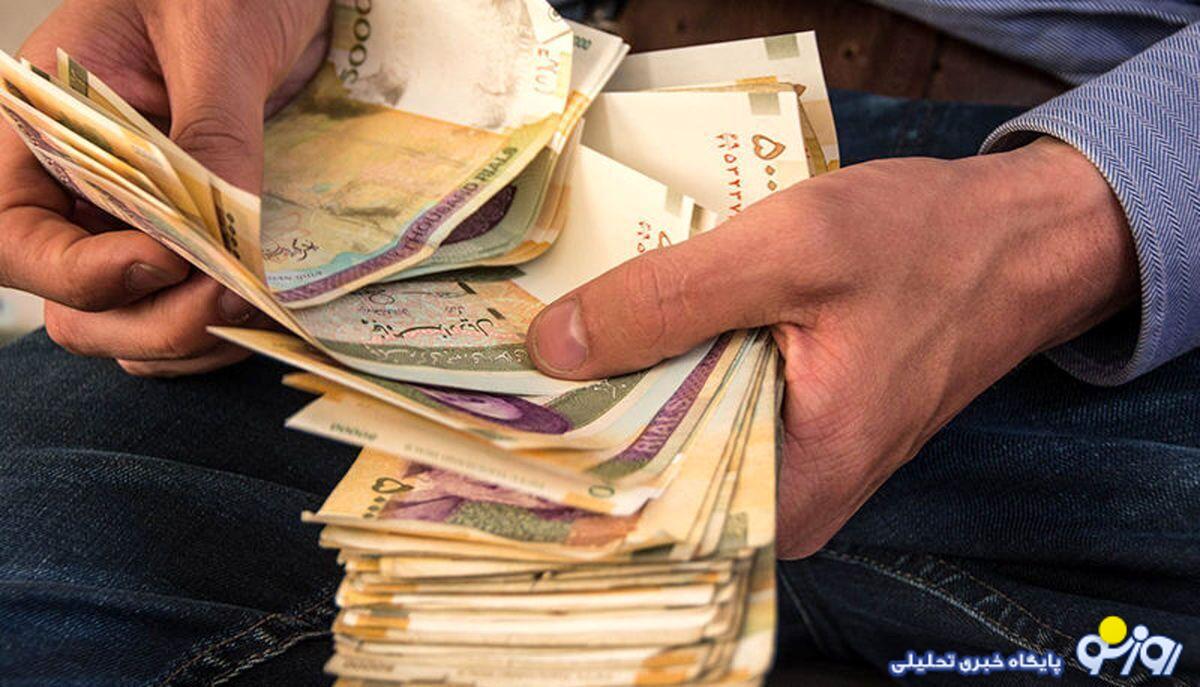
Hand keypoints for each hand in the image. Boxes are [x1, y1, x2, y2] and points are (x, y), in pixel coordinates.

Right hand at [0, 0, 330, 375]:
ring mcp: (130, 218)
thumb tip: (223, 230)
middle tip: (230, 298)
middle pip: (77, 306)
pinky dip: (216, 325)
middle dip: (152, 321)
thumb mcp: (211, 38)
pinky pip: (181, 307)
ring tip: (252, 306)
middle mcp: (73, 186)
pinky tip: (260, 308)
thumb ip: (211, 133)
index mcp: (39, 126)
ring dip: (189, 337)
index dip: (86, 276)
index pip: (17, 240)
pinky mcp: (186, 235)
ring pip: (131, 323)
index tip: (170, 263)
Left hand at [526, 138, 1137, 557]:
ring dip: (626, 388)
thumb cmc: (925, 245)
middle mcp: (791, 500)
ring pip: (678, 438)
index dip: (568, 471)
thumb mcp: (789, 251)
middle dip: (587, 421)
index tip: (497, 431)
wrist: (1018, 239)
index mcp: (795, 490)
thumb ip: (669, 300)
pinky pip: (709, 409)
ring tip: (555, 346)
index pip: (650, 515)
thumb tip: (554, 347)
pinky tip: (629, 332)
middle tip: (511, 371)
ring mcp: (795, 463)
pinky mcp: (796, 423)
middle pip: (656, 476)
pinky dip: (671, 370)